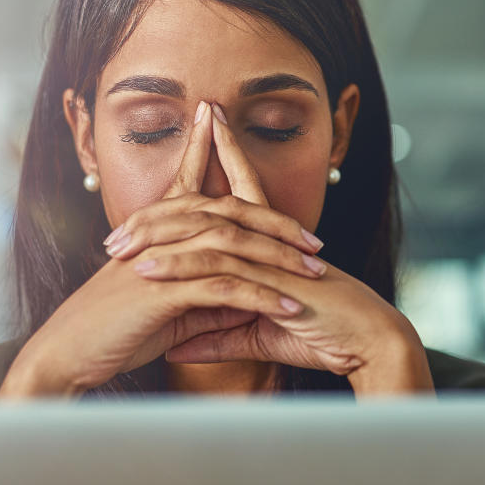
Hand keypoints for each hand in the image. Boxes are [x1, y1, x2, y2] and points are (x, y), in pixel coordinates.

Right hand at [0, 102, 324, 398]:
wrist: (64, 356)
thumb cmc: (111, 333)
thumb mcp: (167, 309)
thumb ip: (204, 294)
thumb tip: (247, 293)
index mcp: (157, 231)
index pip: (204, 194)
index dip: (242, 188)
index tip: (289, 211)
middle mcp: (160, 234)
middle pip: (231, 212)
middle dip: (278, 224)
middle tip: (315, 242)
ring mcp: (161, 258)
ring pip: (233, 244)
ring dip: (279, 259)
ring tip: (315, 273)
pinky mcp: (162, 289)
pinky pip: (224, 286)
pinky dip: (261, 295)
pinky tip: (290, 307)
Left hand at [118, 105, 434, 394]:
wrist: (368, 345)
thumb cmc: (324, 337)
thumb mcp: (259, 336)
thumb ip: (218, 336)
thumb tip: (177, 343)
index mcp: (270, 245)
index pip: (238, 194)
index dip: (217, 162)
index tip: (193, 138)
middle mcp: (269, 241)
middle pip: (209, 207)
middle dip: (163, 208)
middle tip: (119, 222)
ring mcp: (270, 255)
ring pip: (206, 233)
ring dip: (158, 238)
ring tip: (117, 248)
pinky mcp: (272, 278)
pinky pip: (219, 269)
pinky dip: (181, 269)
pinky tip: (148, 271)